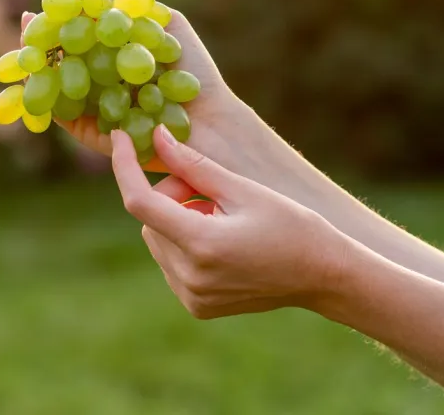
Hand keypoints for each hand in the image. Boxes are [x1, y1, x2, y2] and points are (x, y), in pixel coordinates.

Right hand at [21, 0, 241, 173]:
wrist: (211, 119)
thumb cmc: (194, 71)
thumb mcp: (163, 23)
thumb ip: (124, 0)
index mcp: (112, 52)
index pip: (79, 26)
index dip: (68, 6)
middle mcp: (98, 78)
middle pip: (59, 52)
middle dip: (42, 32)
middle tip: (31, 15)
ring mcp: (92, 106)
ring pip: (52, 81)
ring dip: (33, 58)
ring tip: (28, 33)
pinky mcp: (90, 133)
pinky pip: (60, 114)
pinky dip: (44, 93)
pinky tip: (38, 72)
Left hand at [110, 124, 351, 318]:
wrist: (323, 275)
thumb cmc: (291, 225)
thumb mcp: (242, 188)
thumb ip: (193, 165)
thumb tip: (157, 138)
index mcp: (202, 244)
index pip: (140, 202)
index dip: (125, 166)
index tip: (120, 138)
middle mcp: (190, 276)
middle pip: (151, 219)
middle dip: (171, 195)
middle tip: (210, 188)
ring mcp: (192, 296)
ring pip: (158, 239)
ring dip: (177, 219)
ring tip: (221, 216)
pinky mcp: (197, 306)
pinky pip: (171, 262)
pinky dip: (184, 242)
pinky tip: (222, 240)